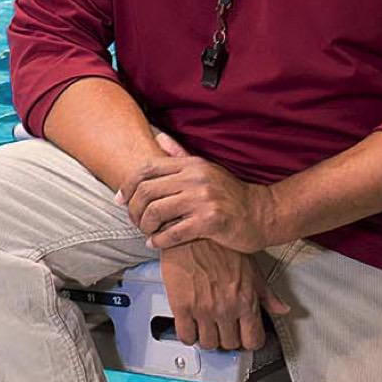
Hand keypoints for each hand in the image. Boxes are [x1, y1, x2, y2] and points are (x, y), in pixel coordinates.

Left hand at [116, 131, 282, 254]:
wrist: (261, 214)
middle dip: (133, 210)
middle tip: (135, 222)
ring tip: (146, 232)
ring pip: (156, 212)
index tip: (120, 199)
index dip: (128, 185)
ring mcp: (203, 199)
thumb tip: (158, 137)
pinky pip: (173, 232)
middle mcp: (195, 178)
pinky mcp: (211, 221)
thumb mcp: (205, 169)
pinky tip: (156, 243)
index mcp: (191, 165)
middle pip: (146, 192)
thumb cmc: (229, 194)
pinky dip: (159, 240)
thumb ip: (180, 155)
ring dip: (145, 226)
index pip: (147, 169)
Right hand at [157, 240, 287, 350]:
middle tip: (223, 328)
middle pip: (229, 344)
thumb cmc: (220, 245)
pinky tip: (190, 326)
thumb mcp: (251, 267)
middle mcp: (226, 308)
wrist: (193, 230)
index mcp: (246, 300)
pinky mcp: (182, 306)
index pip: (253, 340)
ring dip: (207, 337)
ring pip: (207, 343)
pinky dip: (188, 335)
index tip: (243, 336)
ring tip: (206, 327)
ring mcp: (203, 309)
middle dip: (227, 337)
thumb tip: (282, 308)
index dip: (248, 340)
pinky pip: (186, 335)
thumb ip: (267, 294)